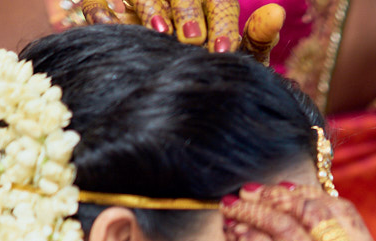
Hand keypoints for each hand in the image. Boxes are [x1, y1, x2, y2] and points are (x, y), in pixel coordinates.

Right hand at [80, 0, 283, 59]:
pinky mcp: (106, 6)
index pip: (217, 3)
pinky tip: (109, 25)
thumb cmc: (211, 71)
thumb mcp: (237, 58)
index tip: (222, 50)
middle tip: (193, 39)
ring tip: (159, 33)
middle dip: (186, 12)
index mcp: (209, 5)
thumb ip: (256, 37)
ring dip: (150, 7)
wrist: (168, 96)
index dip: (220, 23)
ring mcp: (139, 1)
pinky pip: (99, 1)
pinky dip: (102, 10)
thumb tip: (276, 12)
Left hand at [223, 183, 375, 240]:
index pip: (341, 212)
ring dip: (252, 209)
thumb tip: (302, 222)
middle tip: (251, 194)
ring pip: (281, 225)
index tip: (284, 193)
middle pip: (311, 211)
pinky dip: (241, 232)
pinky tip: (231, 230)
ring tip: (233, 206)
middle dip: (276, 196)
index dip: (309, 195)